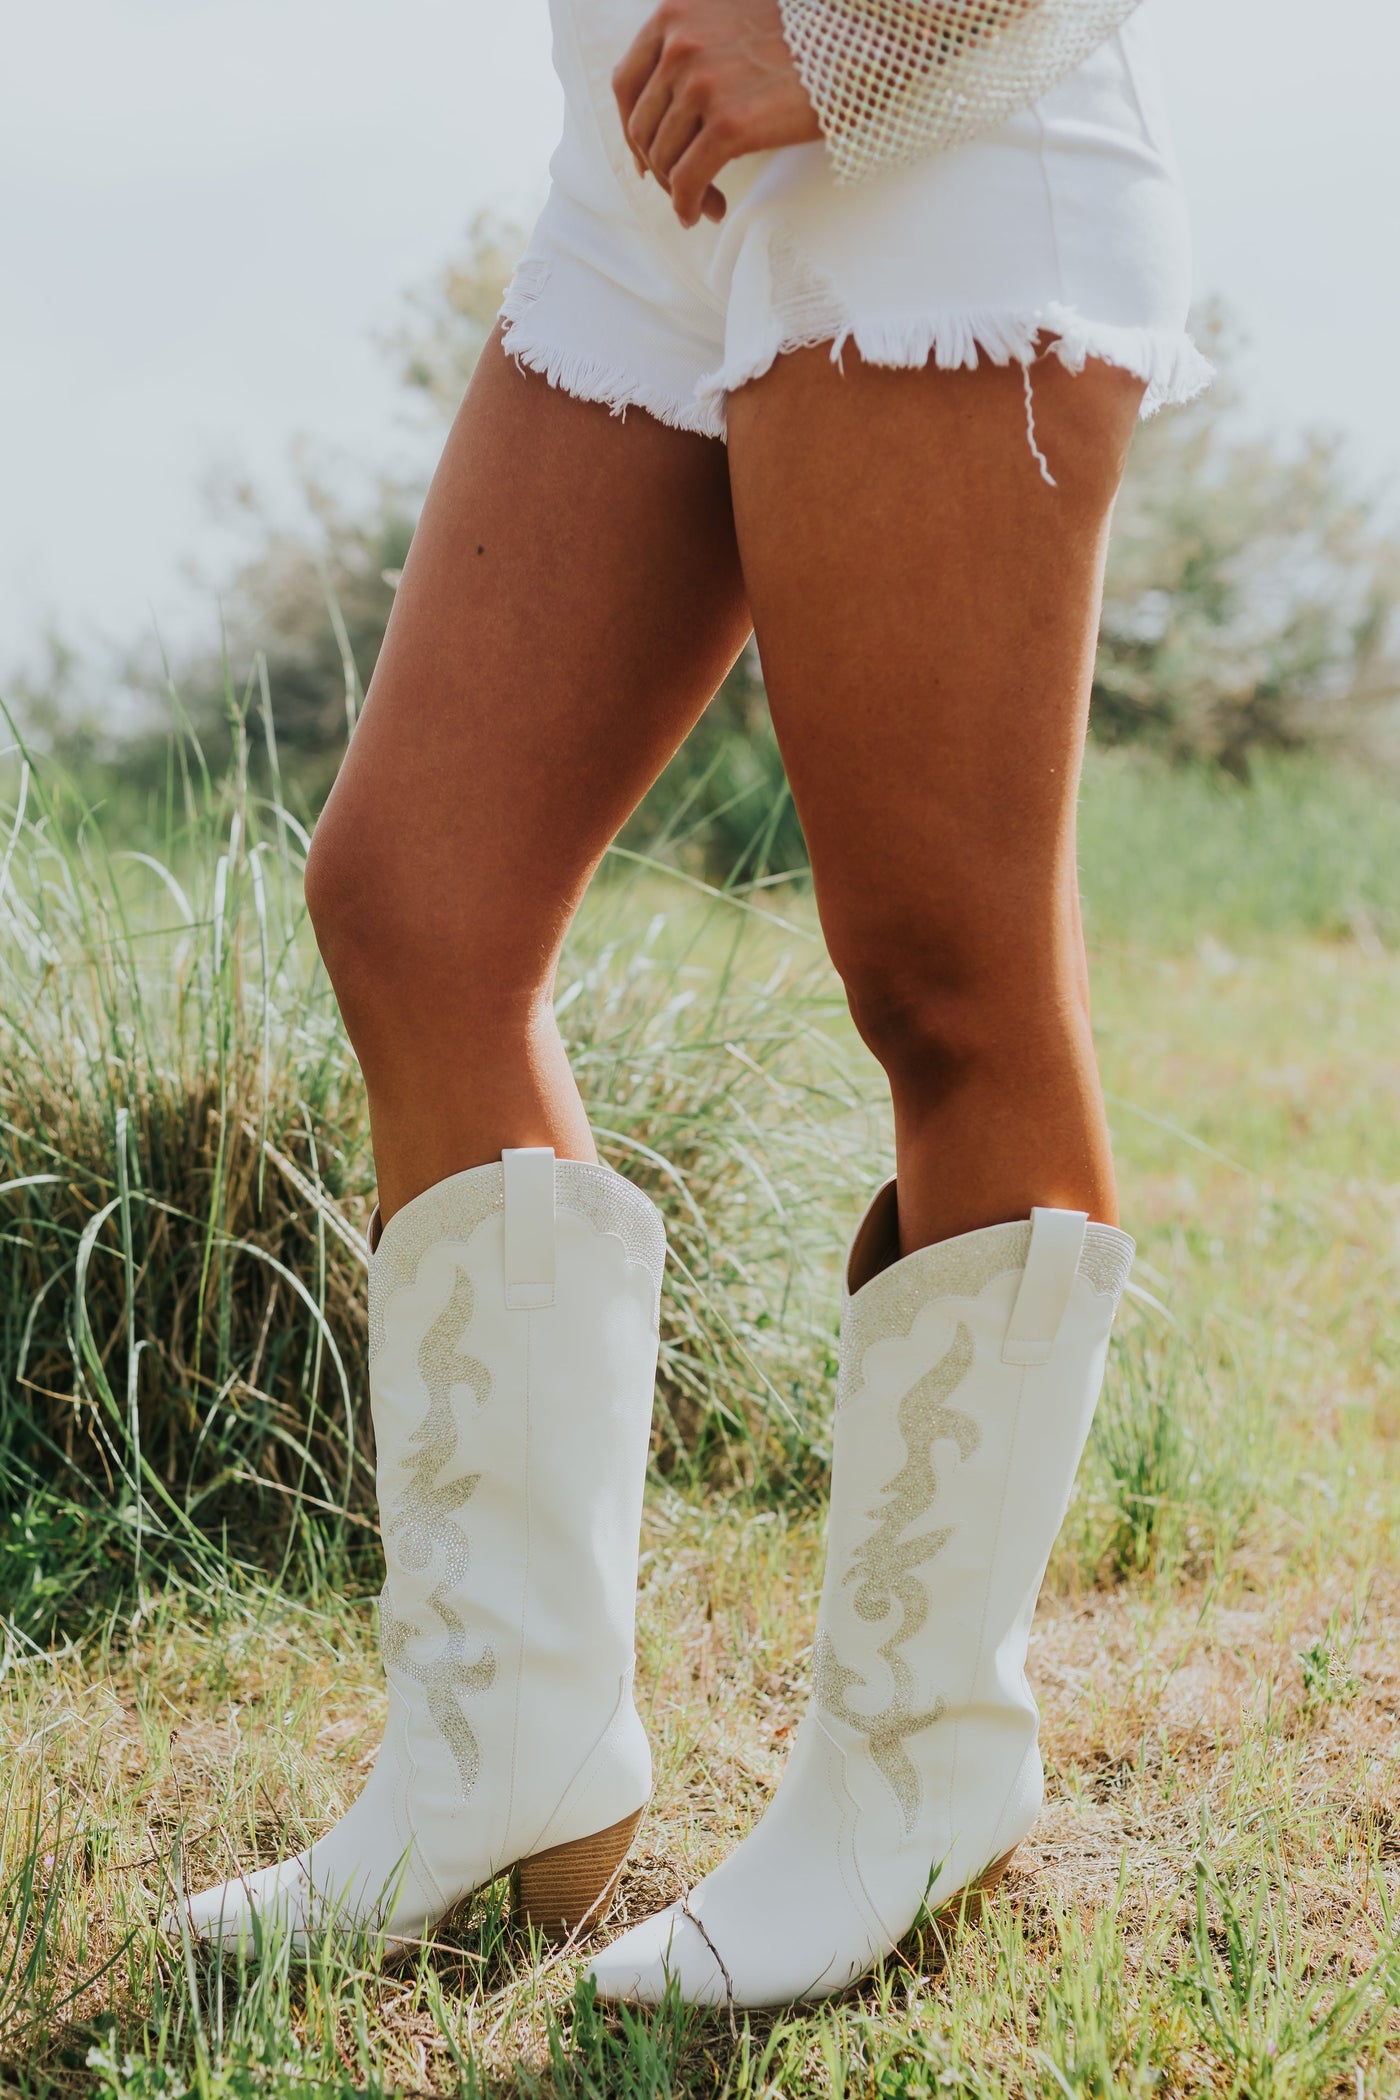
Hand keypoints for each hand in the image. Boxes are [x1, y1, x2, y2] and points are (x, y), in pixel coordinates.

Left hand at [613, 0, 822, 229]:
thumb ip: (696, 45)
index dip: (633, 130)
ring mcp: (701, 82)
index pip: (626, 82)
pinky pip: (687, 180)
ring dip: (680, 191)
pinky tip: (706, 212)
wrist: (861, 42)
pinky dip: (688, 205)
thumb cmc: (806, 36)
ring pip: (663, 159)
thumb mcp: (734, 18)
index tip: (647, 158)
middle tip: (685, 190)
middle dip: (661, 168)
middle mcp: (680, 42)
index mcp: (676, 12)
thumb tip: (667, 111)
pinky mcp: (728, 123)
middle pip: (642, 128)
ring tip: (706, 204)